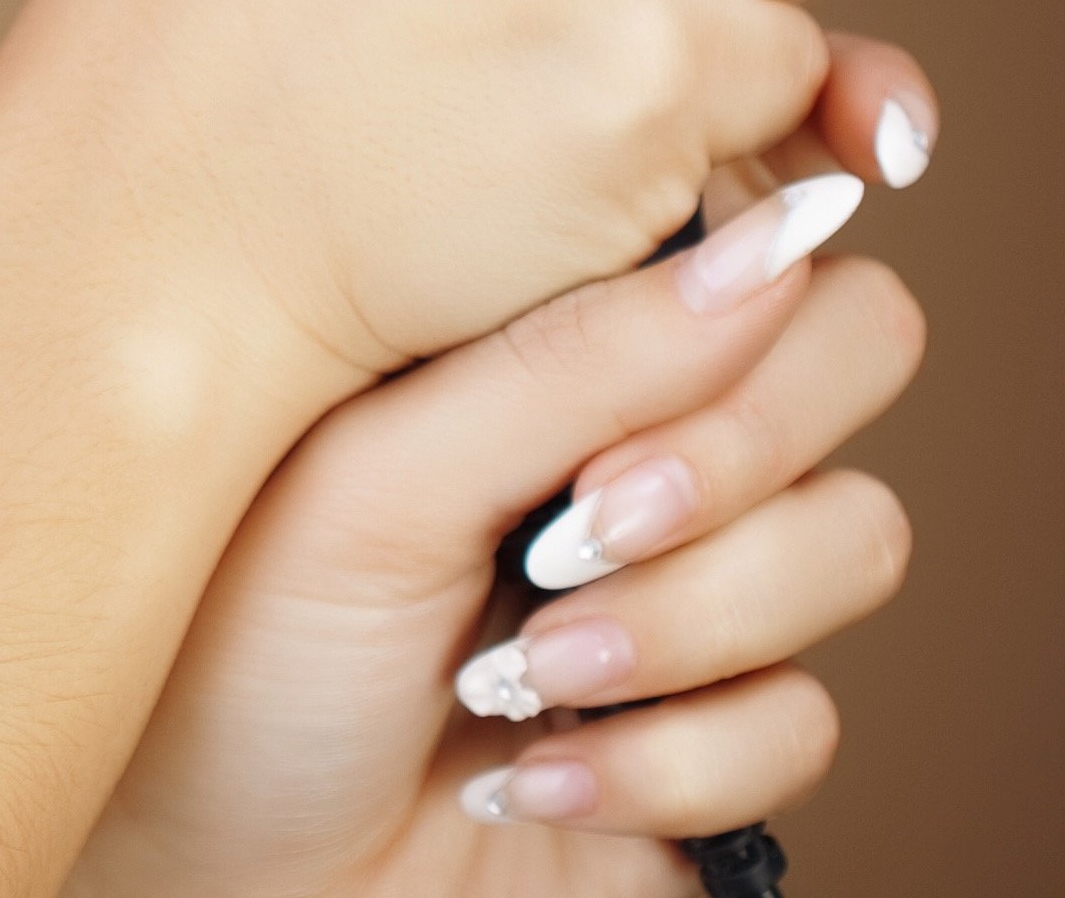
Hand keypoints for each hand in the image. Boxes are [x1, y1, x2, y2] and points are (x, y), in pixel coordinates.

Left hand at [70, 56, 937, 897]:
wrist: (211, 888)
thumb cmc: (230, 664)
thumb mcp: (372, 480)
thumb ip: (574, 361)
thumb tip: (780, 234)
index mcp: (536, 327)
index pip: (745, 232)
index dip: (768, 279)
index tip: (709, 330)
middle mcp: (627, 432)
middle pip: (850, 357)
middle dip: (728, 461)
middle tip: (576, 534)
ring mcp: (685, 586)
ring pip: (853, 541)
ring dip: (685, 623)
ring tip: (519, 677)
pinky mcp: (714, 741)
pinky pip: (803, 721)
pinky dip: (664, 764)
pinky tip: (529, 778)